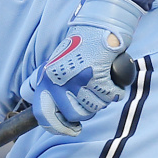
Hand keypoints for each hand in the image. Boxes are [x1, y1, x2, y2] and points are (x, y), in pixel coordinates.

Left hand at [21, 0, 143, 136]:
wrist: (97, 28)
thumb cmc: (77, 50)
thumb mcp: (53, 66)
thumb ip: (45, 87)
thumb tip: (43, 111)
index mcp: (46, 79)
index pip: (43, 115)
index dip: (57, 127)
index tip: (70, 128)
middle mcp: (59, 81)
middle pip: (74, 115)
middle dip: (86, 110)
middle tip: (90, 97)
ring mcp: (79, 79)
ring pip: (94, 107)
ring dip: (101, 99)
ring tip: (99, 82)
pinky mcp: (99, 76)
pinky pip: (111, 96)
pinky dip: (114, 91)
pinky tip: (111, 79)